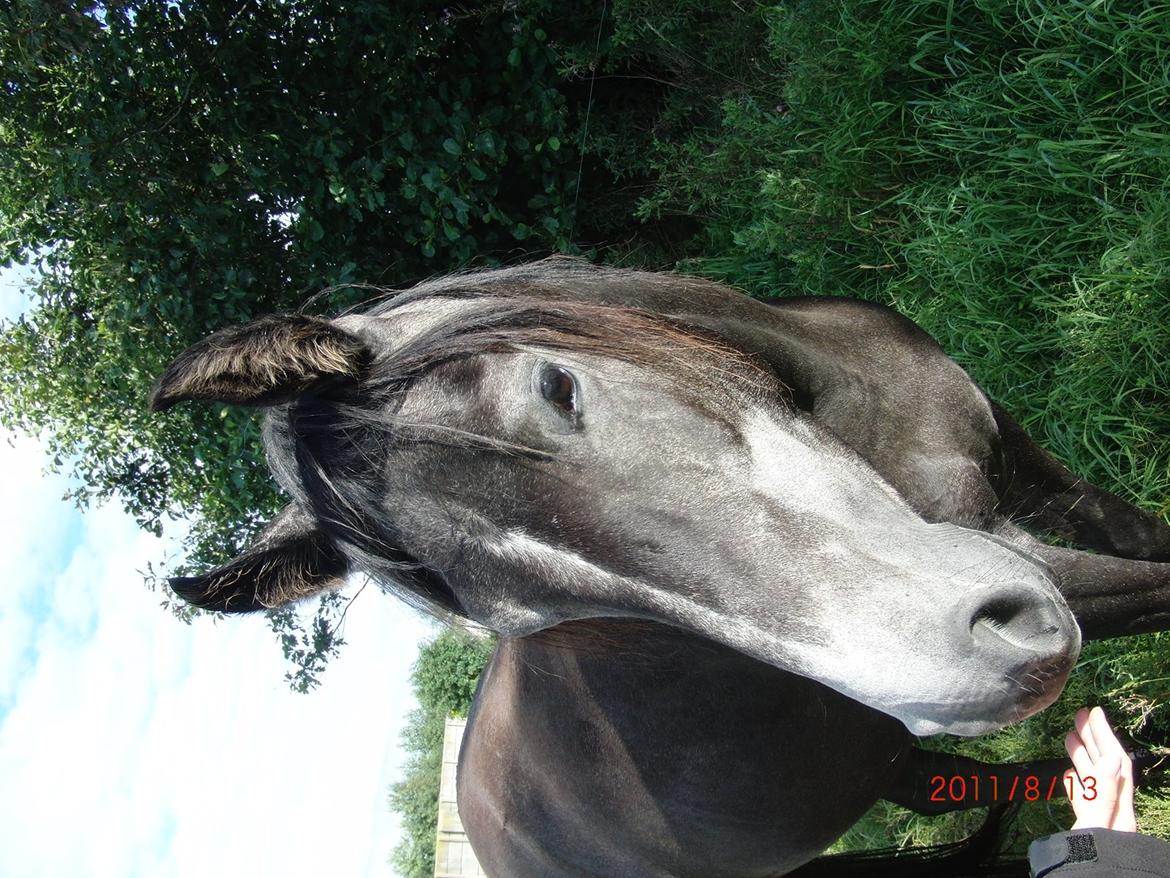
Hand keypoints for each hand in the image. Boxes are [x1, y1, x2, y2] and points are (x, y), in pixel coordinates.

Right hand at [1064, 706, 1136, 831]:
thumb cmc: (1088, 873)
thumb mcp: (1093, 833)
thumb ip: (1100, 799)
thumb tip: (1110, 759)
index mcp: (1118, 815)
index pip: (1114, 765)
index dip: (1105, 736)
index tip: (1093, 712)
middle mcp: (1112, 816)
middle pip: (1106, 769)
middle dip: (1093, 740)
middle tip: (1079, 716)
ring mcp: (1099, 823)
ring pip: (1093, 783)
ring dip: (1083, 757)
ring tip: (1070, 737)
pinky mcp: (1086, 833)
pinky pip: (1084, 801)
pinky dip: (1077, 783)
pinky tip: (1068, 775)